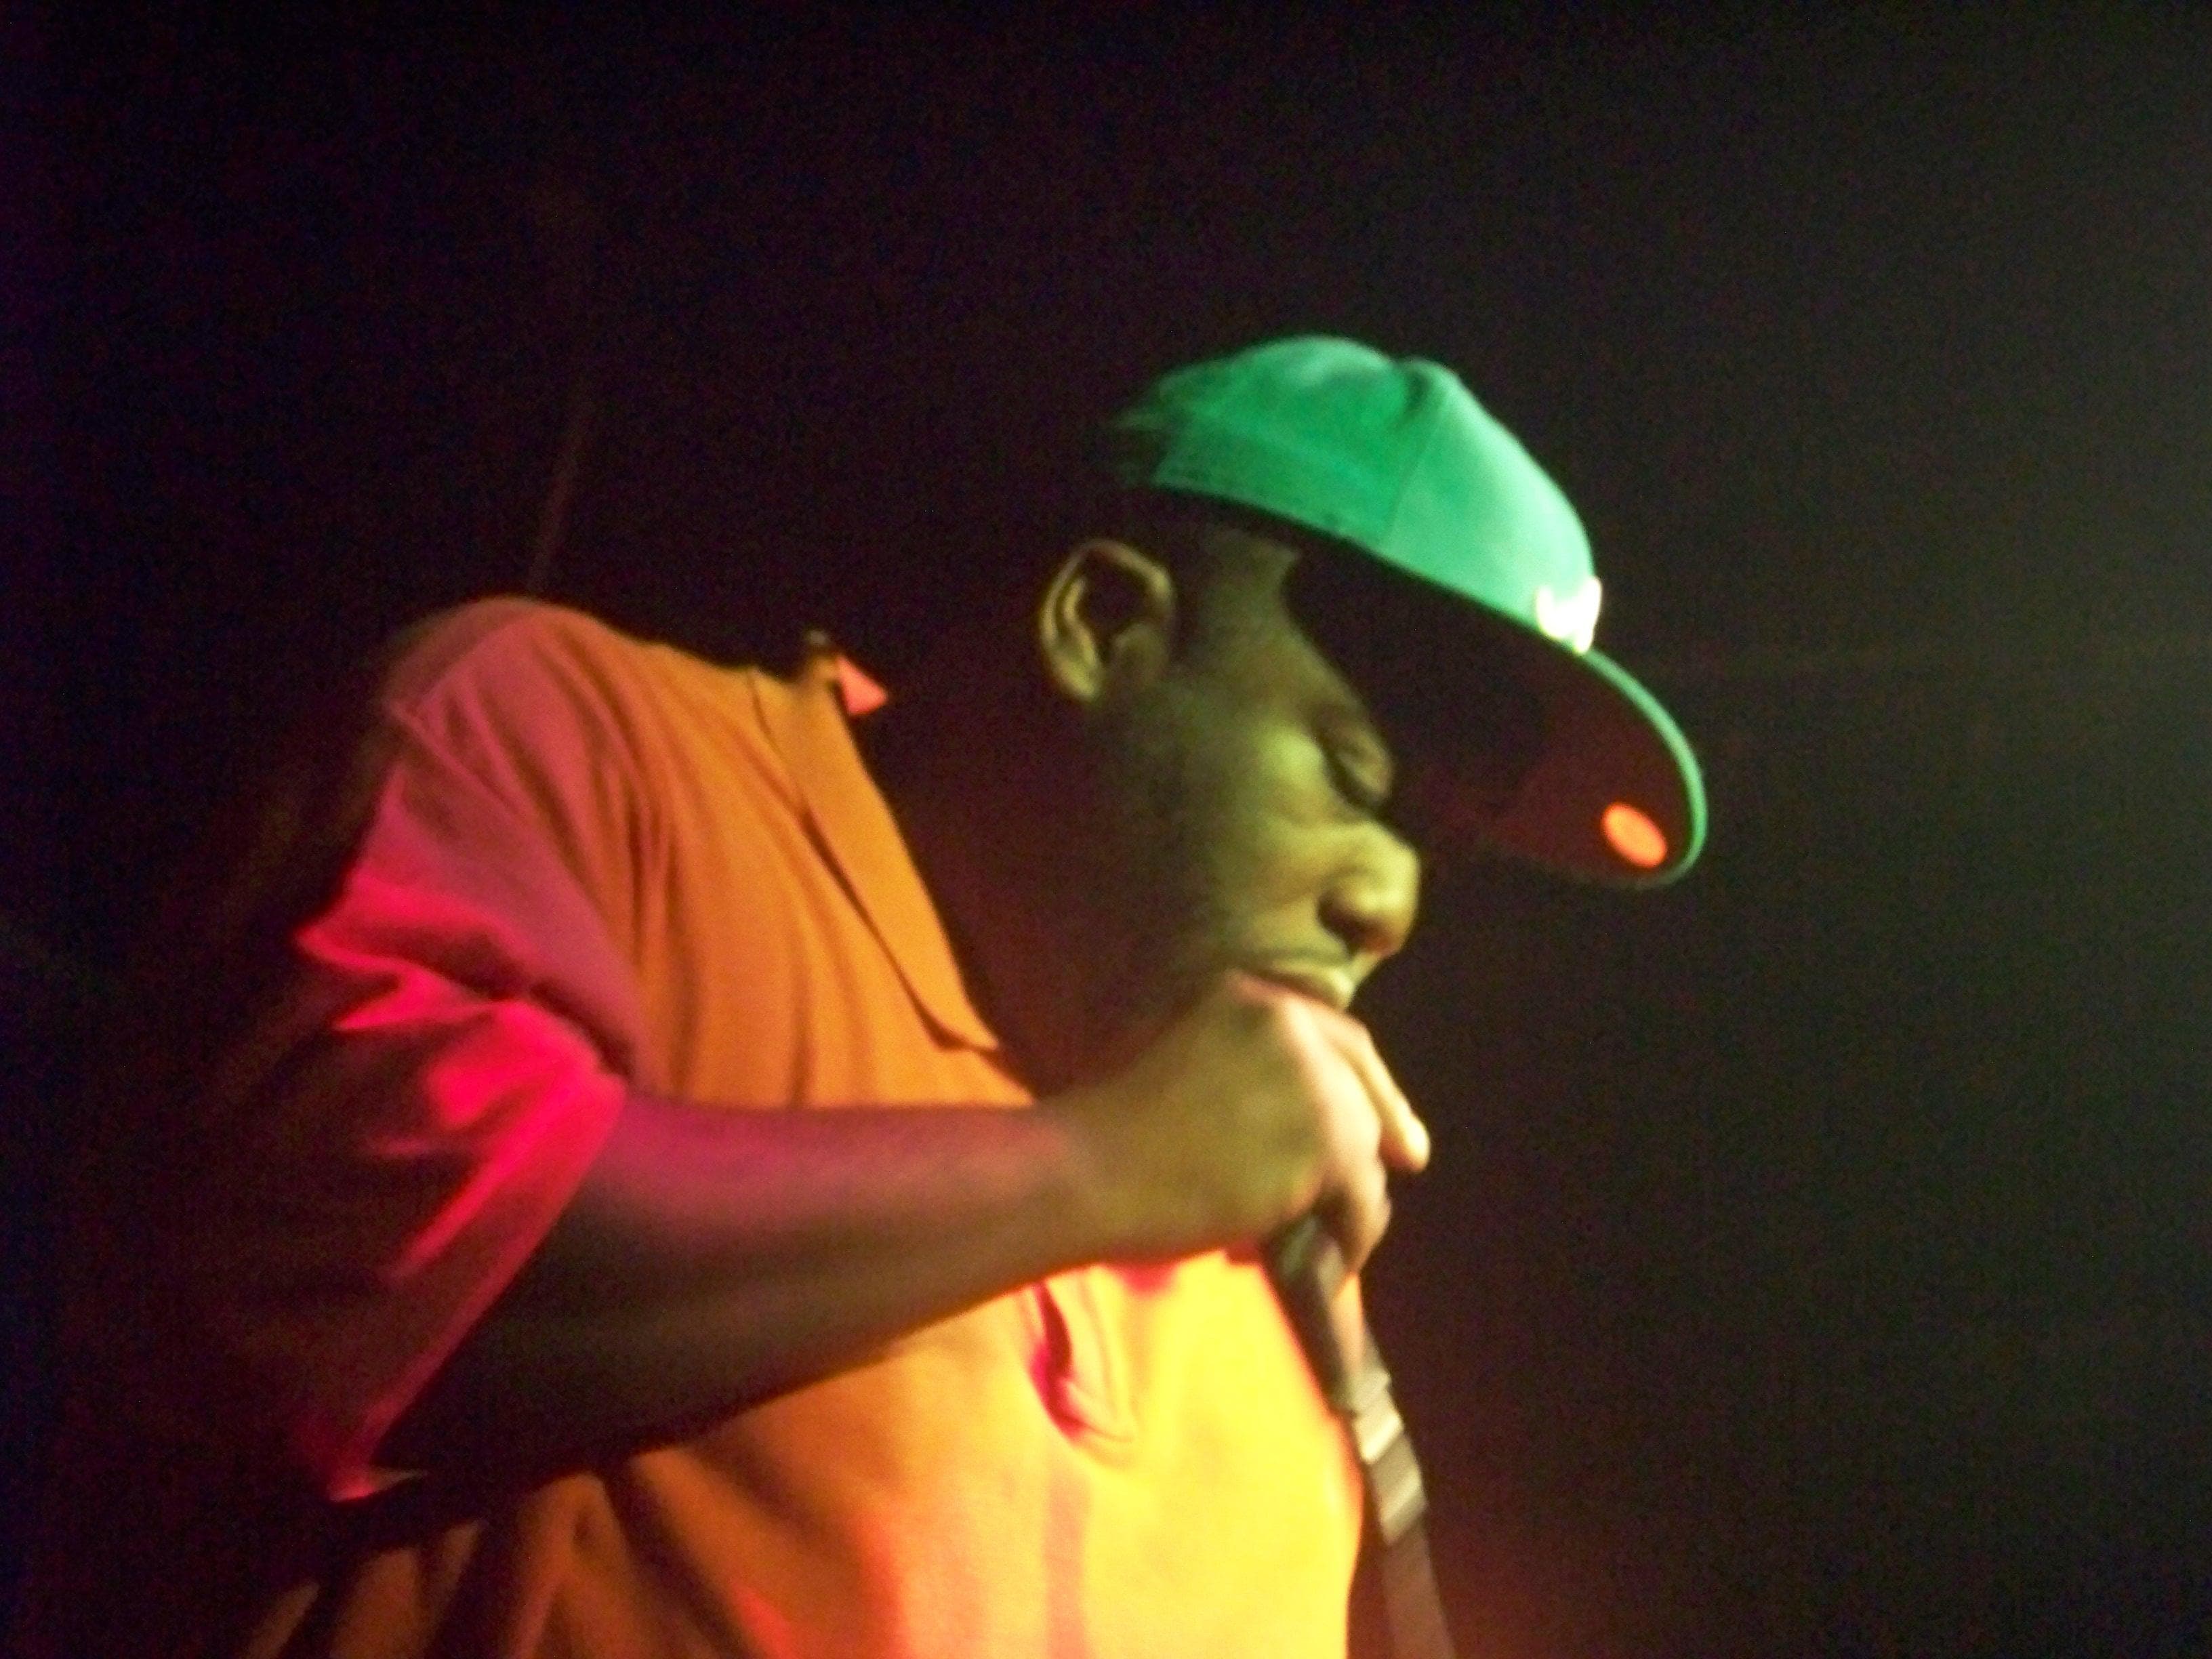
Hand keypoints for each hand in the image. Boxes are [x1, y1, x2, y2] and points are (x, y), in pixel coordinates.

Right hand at [1052, 971, 1430, 1270]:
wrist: (1087, 1170)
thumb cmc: (1103, 1131)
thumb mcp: (1172, 1061)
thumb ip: (1234, 1067)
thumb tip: (1295, 1120)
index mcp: (1246, 996)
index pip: (1332, 1035)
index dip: (1365, 1078)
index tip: (1385, 1113)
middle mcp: (1288, 1023)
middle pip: (1362, 1083)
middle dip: (1387, 1125)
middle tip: (1408, 1161)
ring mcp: (1312, 1080)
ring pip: (1367, 1146)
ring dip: (1355, 1194)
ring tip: (1334, 1235)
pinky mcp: (1325, 1141)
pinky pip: (1362, 1198)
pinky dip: (1353, 1235)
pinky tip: (1336, 1262)